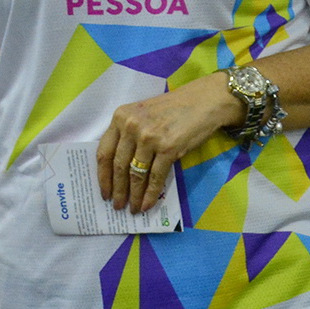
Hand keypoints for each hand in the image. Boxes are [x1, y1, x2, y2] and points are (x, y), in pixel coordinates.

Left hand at [96, 73, 244, 211]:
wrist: (207, 100)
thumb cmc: (176, 108)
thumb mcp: (143, 114)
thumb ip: (128, 133)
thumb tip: (119, 169)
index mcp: (121, 116)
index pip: (104, 152)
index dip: (102, 176)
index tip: (104, 192)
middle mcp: (132, 126)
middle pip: (119, 166)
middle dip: (118, 190)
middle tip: (118, 206)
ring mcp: (150, 137)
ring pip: (136, 174)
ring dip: (134, 195)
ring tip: (133, 208)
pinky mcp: (169, 147)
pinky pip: (155, 176)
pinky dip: (151, 194)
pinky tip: (147, 204)